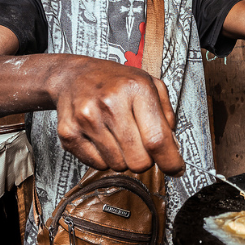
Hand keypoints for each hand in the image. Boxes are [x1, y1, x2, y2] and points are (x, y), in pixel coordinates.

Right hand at [50, 58, 184, 175]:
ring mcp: (87, 118)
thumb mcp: (150, 84)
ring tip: (118, 135)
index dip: (170, 161)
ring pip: (118, 165)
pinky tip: (103, 138)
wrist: (74, 76)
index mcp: (136, 88)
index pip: (157, 139)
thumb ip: (167, 116)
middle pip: (139, 160)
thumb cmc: (116, 82)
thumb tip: (172, 149)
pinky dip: (104, 158)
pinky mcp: (68, 133)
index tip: (176, 168)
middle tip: (140, 143)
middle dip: (146, 159)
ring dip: (124, 157)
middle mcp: (110, 102)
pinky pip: (97, 165)